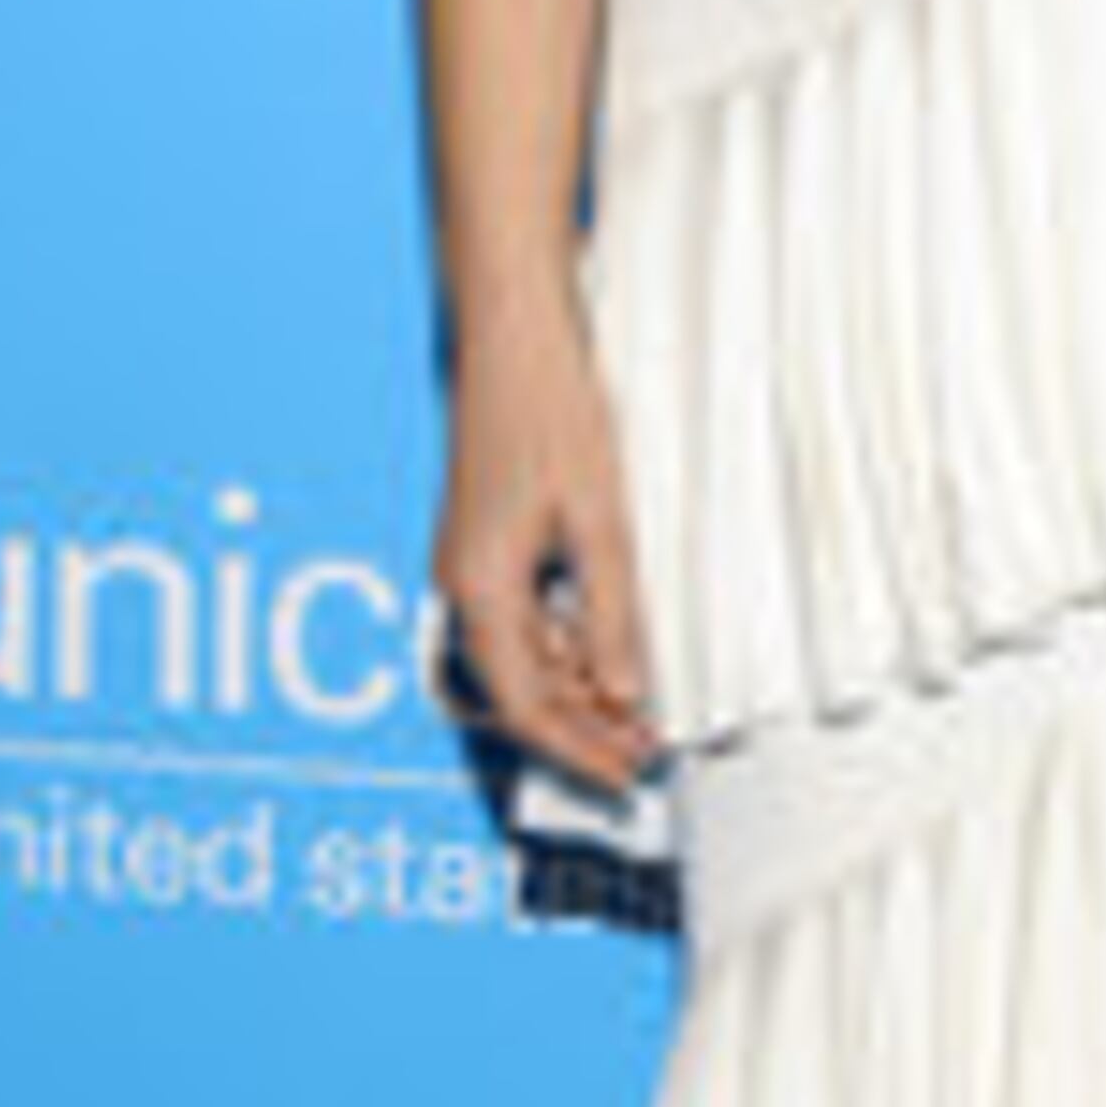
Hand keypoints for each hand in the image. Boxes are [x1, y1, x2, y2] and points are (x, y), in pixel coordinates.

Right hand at [435, 280, 657, 797]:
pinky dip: (564, 644)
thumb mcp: (601, 519)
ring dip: (575, 688)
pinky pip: (520, 619)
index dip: (579, 748)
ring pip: (519, 658)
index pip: (525, 705)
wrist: (512, 333)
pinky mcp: (485, 542)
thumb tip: (625, 689)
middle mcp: (461, 584)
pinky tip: (610, 646)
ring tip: (639, 706)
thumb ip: (613, 611)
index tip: (628, 774)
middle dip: (580, 727)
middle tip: (644, 751)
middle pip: (516, 691)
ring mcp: (469, 564)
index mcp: (480, 587)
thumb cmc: (551, 410)